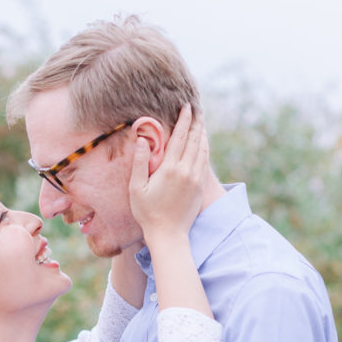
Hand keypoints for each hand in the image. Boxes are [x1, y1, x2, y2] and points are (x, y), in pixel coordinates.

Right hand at [129, 105, 208, 243]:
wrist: (169, 235)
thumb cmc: (147, 213)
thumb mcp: (136, 189)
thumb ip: (139, 163)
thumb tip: (141, 139)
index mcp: (170, 169)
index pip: (179, 138)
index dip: (184, 120)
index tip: (187, 107)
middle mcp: (186, 171)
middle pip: (194, 140)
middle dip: (196, 123)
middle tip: (197, 109)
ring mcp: (196, 179)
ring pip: (202, 150)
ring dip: (202, 134)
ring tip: (201, 122)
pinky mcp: (200, 187)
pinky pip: (204, 162)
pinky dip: (204, 149)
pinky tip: (203, 145)